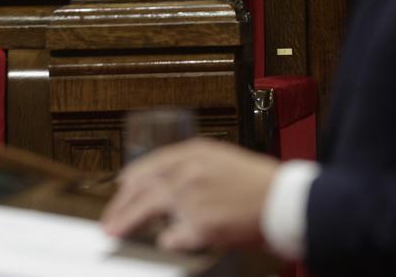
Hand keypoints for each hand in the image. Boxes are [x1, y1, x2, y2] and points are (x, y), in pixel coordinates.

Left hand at [100, 138, 278, 251]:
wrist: (285, 202)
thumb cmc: (260, 184)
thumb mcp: (223, 161)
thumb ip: (194, 168)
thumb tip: (168, 183)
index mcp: (195, 153)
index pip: (150, 165)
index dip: (131, 179)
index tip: (120, 188)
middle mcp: (189, 172)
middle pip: (142, 188)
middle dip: (121, 205)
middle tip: (110, 219)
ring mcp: (192, 198)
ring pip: (148, 210)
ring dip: (128, 222)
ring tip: (117, 232)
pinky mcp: (200, 225)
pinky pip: (172, 236)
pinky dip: (167, 240)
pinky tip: (166, 242)